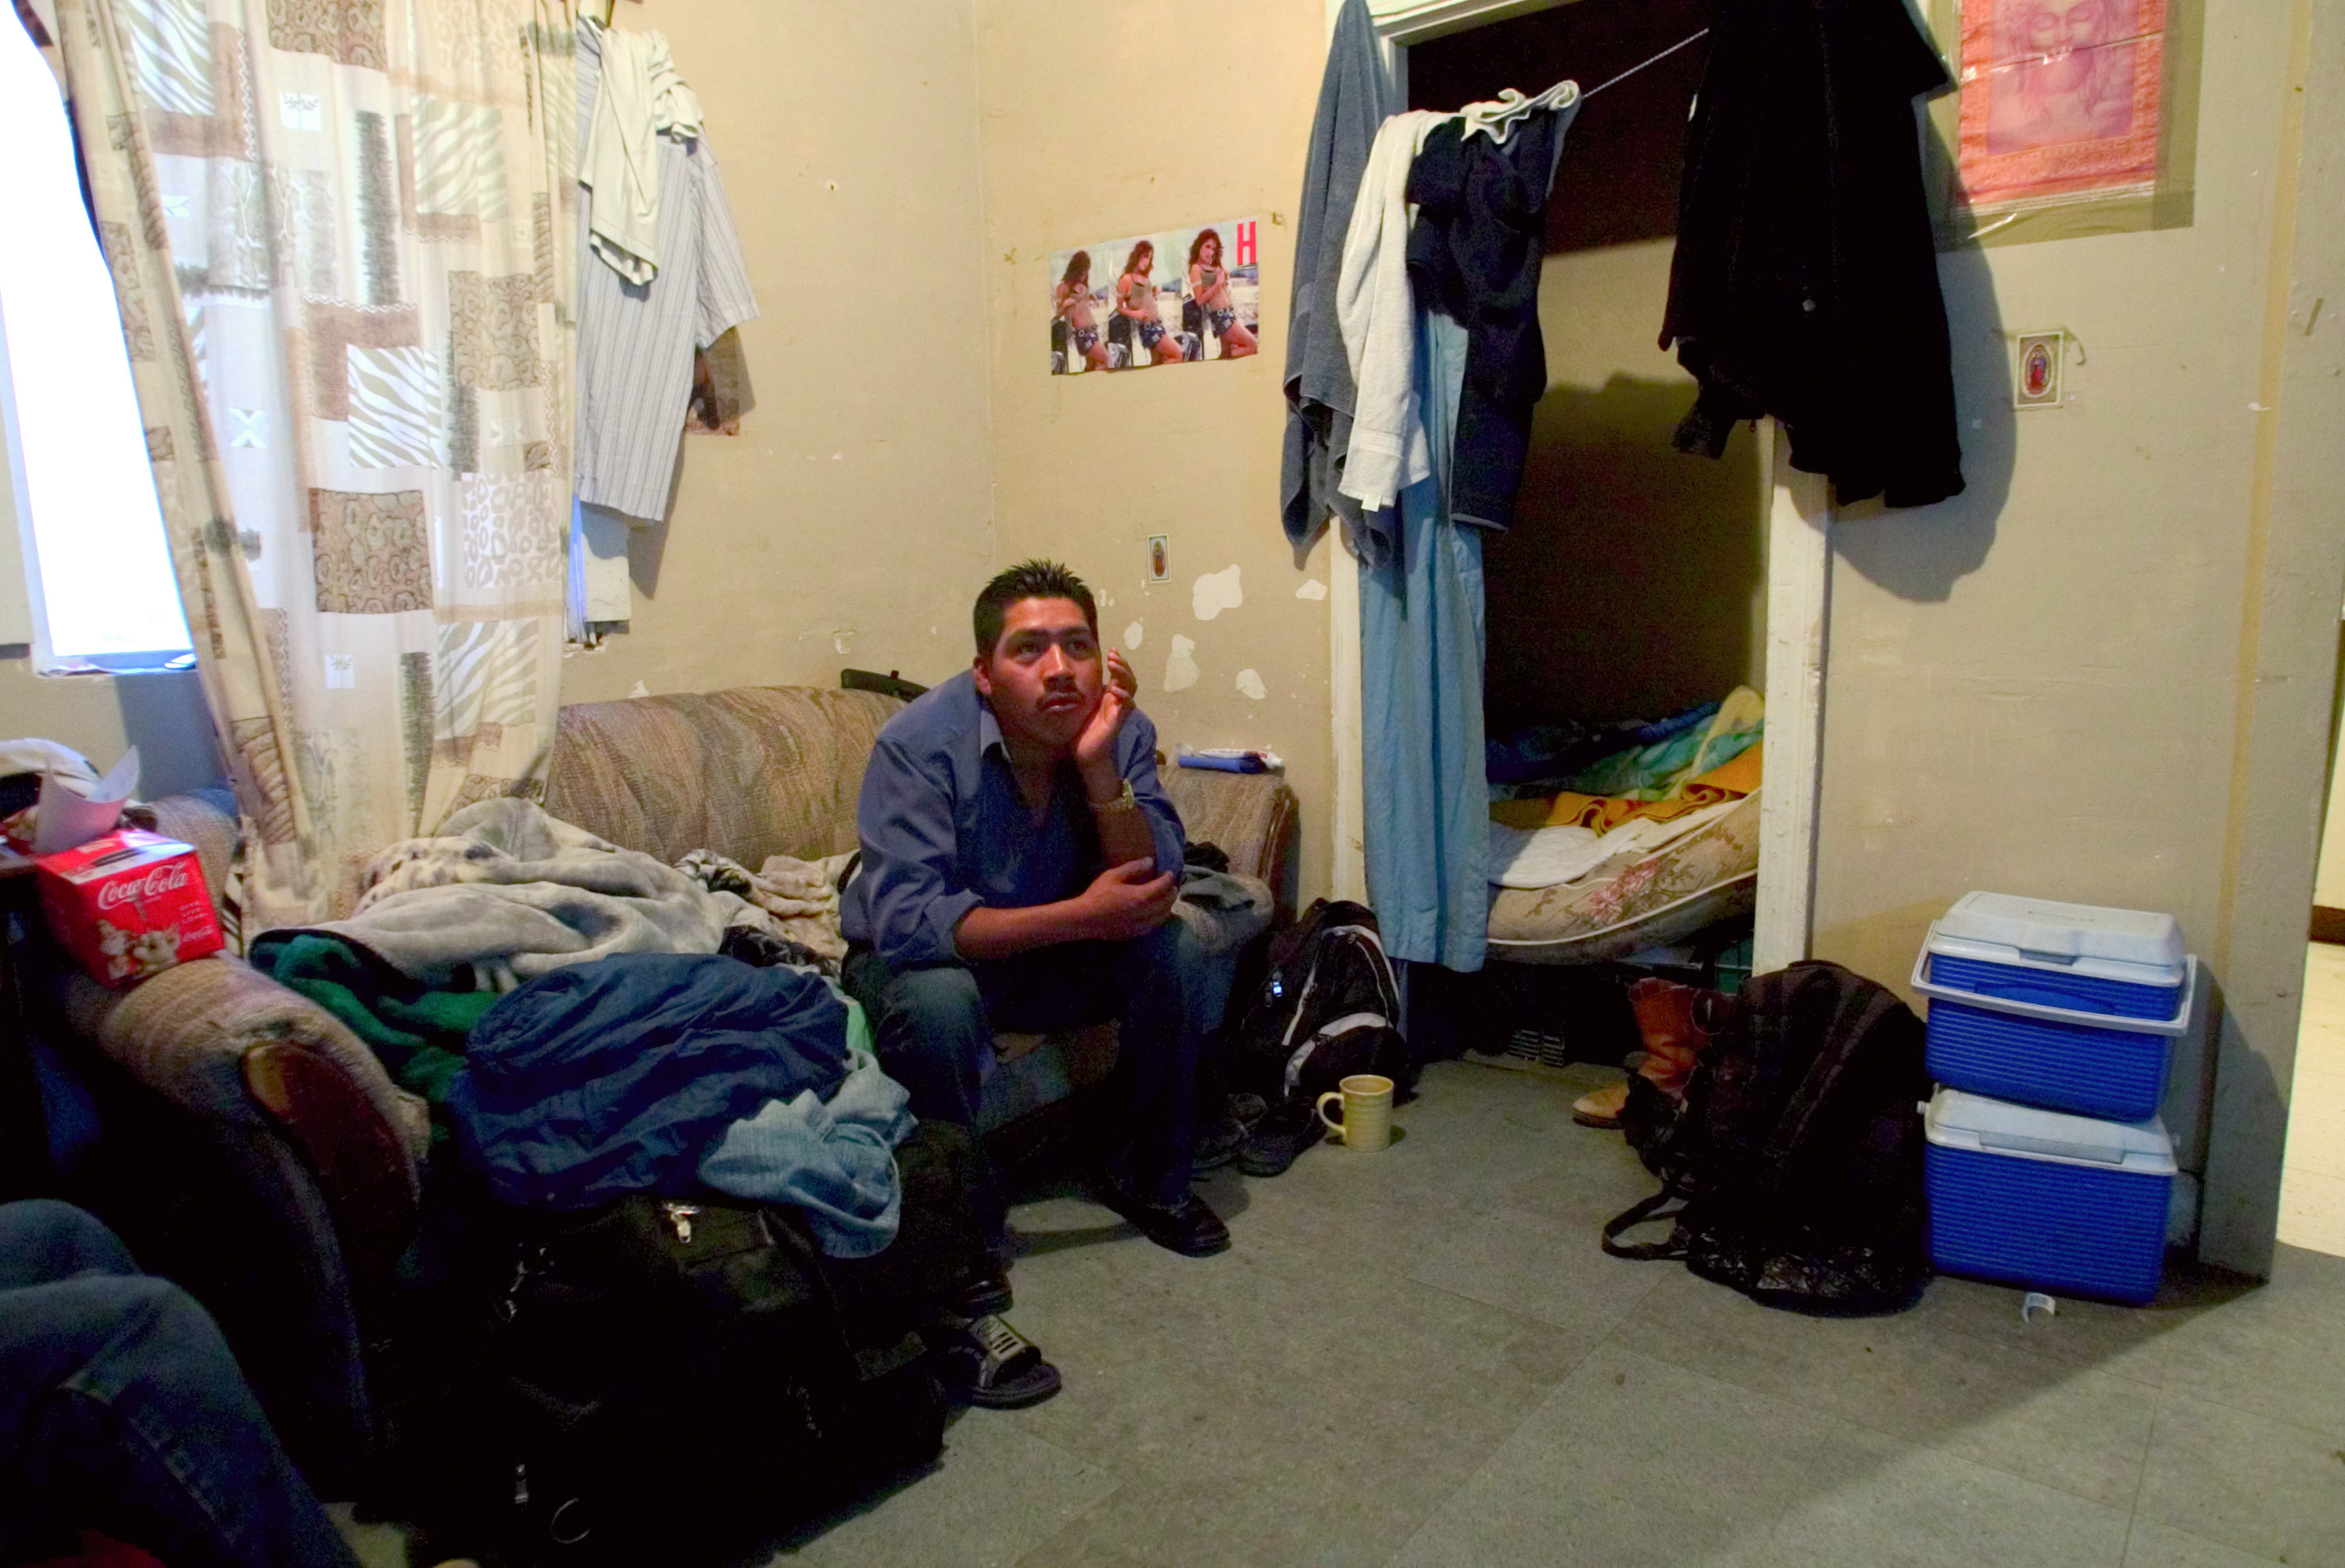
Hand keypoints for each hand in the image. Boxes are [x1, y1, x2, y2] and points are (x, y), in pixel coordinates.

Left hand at [1074, 648, 1138, 774]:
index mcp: (1110, 695)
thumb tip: (1069, 673)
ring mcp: (1120, 710)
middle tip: (1112, 655)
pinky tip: (1115, 690)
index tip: (1111, 649)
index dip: (1118, 661)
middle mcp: (1117, 701)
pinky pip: (1128, 706)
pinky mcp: (1119, 721)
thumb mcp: (1080, 703)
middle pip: (1129, 677)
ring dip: (1124, 674)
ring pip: (1132, 688)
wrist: (1084, 752)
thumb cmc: (1081, 729)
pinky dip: (1124, 696)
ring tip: (1114, 665)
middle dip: (1122, 664)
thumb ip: (1081, 689)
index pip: (1120, 674)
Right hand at [1076, 857, 1175, 941]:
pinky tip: (1156, 912)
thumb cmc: (1097, 895)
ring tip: (1166, 898)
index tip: (1170, 873)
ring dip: (1168, 906)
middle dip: (1172, 892)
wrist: (1084, 919)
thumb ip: (1133, 868)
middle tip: (1172, 885)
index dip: (1168, 878)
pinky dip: (1159, 917)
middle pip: (1167, 902)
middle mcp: (1145, 913)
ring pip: (1163, 916)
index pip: (1162, 886)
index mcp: (1140, 897)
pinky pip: (1154, 925)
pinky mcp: (1136, 934)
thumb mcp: (1113, 875)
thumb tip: (1150, 861)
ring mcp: (1141, 926)